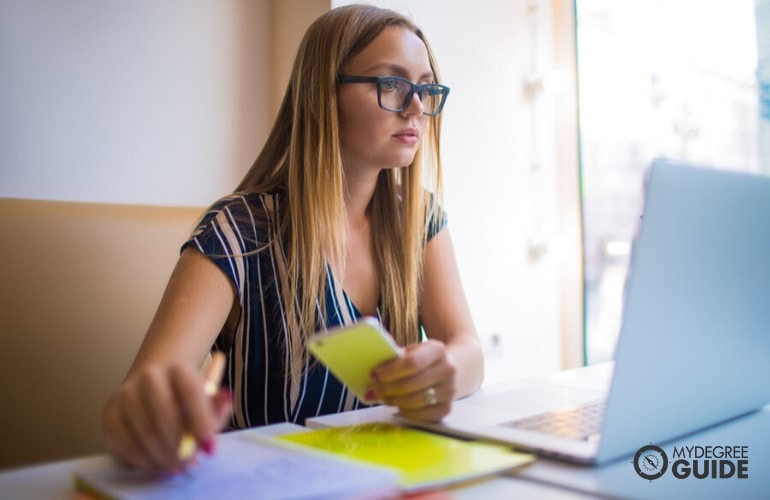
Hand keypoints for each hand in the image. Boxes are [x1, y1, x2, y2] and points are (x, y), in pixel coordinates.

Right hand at [101, 361, 231, 473]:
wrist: (152, 392)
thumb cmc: (186, 402)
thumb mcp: (207, 404)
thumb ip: (218, 406)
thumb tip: (226, 398)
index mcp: (178, 369)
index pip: (190, 391)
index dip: (201, 420)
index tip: (210, 447)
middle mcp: (149, 376)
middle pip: (165, 413)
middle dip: (180, 446)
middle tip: (190, 465)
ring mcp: (125, 394)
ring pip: (146, 433)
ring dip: (164, 457)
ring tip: (176, 465)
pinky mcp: (109, 415)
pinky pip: (127, 445)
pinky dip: (145, 461)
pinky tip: (157, 462)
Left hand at [368, 339, 455, 421]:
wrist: (448, 369)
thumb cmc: (423, 359)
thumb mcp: (412, 350)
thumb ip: (396, 358)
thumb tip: (374, 373)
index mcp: (437, 350)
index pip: (411, 363)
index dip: (390, 371)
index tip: (374, 375)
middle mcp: (448, 370)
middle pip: (411, 384)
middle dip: (387, 389)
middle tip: (371, 390)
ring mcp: (449, 390)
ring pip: (415, 401)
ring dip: (394, 401)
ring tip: (382, 397)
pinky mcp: (447, 408)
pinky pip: (422, 415)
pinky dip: (406, 412)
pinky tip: (397, 406)